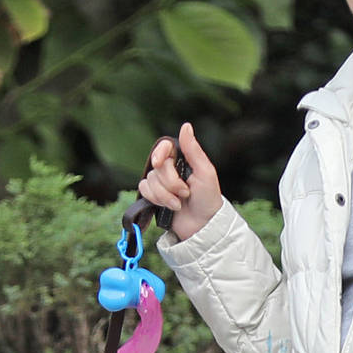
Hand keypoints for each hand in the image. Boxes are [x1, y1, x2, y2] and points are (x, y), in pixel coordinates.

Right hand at [138, 122, 221, 241]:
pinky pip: (144, 190)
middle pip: (157, 167)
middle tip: (185, 193)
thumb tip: (185, 126)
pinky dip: (156, 199)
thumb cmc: (208, 199)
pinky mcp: (153, 196)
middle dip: (171, 183)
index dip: (160, 153)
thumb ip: (193, 150)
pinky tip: (170, 207)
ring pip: (150, 180)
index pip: (164, 147)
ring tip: (179, 203)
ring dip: (165, 195)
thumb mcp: (205, 172)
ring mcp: (161, 182)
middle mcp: (169, 168)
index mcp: (183, 159)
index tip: (160, 162)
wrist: (202, 226)